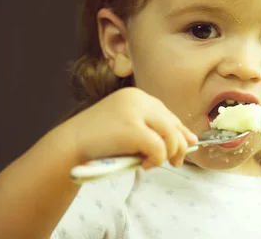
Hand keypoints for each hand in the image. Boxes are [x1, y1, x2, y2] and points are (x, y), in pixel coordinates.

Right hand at [60, 87, 197, 168]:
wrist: (69, 145)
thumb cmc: (97, 140)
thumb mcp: (127, 127)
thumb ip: (154, 129)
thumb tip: (190, 139)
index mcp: (135, 95)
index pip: (166, 113)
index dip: (179, 131)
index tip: (185, 145)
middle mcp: (137, 98)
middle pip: (172, 124)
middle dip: (179, 146)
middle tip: (175, 162)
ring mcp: (135, 112)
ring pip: (170, 136)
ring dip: (167, 154)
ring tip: (153, 164)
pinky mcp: (132, 128)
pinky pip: (159, 148)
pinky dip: (156, 160)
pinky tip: (144, 165)